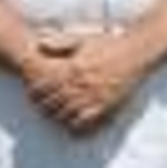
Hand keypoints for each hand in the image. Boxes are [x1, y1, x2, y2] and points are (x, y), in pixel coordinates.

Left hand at [34, 31, 151, 135]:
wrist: (136, 51)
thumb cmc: (109, 43)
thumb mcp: (82, 39)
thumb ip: (60, 42)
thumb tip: (39, 43)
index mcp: (73, 67)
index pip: (47, 84)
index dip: (36, 92)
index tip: (29, 96)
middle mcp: (82, 82)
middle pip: (55, 100)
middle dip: (43, 107)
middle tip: (37, 110)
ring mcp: (95, 95)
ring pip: (68, 112)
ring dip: (57, 117)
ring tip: (51, 118)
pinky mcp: (108, 104)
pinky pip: (88, 120)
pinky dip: (77, 126)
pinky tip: (71, 128)